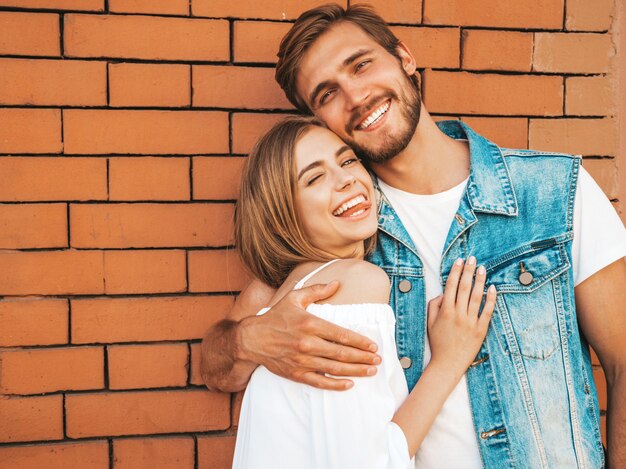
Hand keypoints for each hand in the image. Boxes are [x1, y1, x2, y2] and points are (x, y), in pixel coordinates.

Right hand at [238, 281, 381, 390]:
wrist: (251, 339)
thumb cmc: (275, 317)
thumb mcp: (294, 299)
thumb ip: (317, 290)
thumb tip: (337, 283)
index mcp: (310, 324)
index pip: (341, 335)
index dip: (360, 342)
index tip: (373, 346)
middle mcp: (307, 343)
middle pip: (341, 353)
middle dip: (363, 358)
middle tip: (378, 361)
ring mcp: (301, 360)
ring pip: (334, 369)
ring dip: (355, 371)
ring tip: (370, 372)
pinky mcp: (295, 373)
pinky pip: (319, 382)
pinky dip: (335, 385)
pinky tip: (349, 384)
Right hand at [427, 257, 495, 374]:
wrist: (448, 363)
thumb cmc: (438, 342)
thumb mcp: (430, 322)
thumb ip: (434, 305)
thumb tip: (443, 293)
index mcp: (445, 311)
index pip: (451, 286)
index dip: (456, 272)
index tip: (459, 261)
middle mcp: (458, 314)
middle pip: (464, 287)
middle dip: (468, 271)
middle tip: (472, 258)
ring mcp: (470, 322)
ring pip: (477, 296)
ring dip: (480, 280)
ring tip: (482, 268)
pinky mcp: (481, 330)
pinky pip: (487, 311)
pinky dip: (490, 299)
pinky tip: (492, 288)